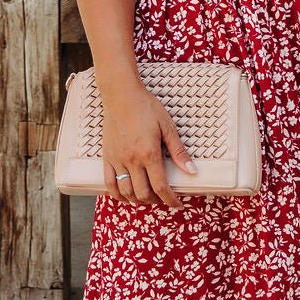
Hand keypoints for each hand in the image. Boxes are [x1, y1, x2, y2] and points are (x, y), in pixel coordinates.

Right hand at [100, 84, 197, 206]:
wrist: (121, 95)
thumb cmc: (146, 107)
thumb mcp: (167, 127)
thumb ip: (178, 151)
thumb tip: (192, 171)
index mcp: (149, 153)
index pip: (160, 187)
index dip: (171, 200)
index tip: (178, 204)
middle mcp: (131, 160)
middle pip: (143, 194)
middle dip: (156, 202)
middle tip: (165, 199)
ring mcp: (117, 160)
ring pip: (126, 192)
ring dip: (139, 201)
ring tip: (149, 198)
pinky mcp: (107, 157)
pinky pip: (109, 184)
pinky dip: (117, 195)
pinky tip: (126, 197)